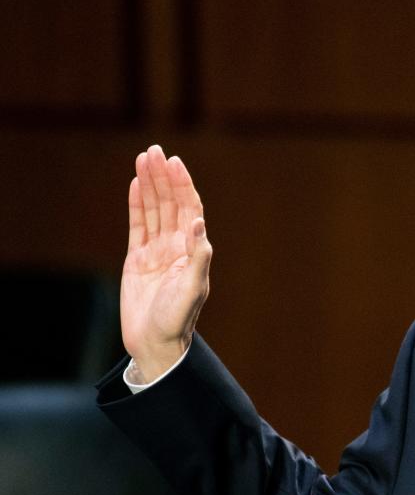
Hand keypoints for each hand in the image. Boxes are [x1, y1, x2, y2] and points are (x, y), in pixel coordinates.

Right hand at [121, 144, 211, 380]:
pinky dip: (137, 204)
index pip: (189, 209)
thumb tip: (199, 223)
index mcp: (193, 250)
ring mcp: (156, 251)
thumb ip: (198, 257)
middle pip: (170, 203)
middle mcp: (177, 246)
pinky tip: (136, 185)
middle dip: (163, 177)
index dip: (182, 185)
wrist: (155, 343)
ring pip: (153, 210)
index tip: (175, 162)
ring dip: (150, 184)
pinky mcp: (137, 260)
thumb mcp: (192, 289)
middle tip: (154, 150)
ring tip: (143, 158)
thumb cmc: (177, 320)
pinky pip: (137, 225)